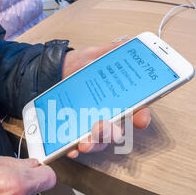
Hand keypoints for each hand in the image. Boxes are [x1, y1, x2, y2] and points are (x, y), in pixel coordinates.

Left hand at [62, 42, 151, 158]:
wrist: (53, 72)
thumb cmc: (78, 66)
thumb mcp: (95, 55)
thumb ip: (111, 52)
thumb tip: (127, 44)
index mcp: (120, 100)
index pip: (137, 111)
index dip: (142, 116)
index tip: (141, 119)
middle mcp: (108, 117)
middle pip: (117, 132)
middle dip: (111, 133)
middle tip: (103, 127)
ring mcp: (91, 127)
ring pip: (98, 143)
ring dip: (93, 144)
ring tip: (84, 142)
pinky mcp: (74, 133)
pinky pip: (75, 146)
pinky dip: (72, 149)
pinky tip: (68, 148)